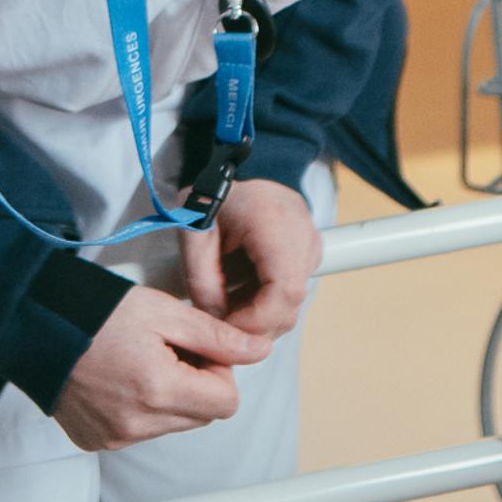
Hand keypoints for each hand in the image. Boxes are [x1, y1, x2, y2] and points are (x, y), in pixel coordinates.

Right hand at [54, 287, 269, 450]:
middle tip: (167, 349)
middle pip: (202, 416)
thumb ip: (216, 337)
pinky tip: (119, 378)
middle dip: (196, 384)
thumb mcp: (164, 312)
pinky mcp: (97, 441)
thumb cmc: (96, 312)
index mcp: (158, 389)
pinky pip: (140, 431)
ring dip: (169, 397)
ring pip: (173, 424)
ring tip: (139, 361)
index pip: (226, 402)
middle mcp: (137, 423)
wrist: (35, 324)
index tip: (195, 347)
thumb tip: (260, 351)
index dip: (219, 371)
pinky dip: (140, 408)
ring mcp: (114, 436)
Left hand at [181, 178, 320, 339]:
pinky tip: (242, 292)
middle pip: (292, 302)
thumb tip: (218, 320)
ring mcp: (309, 241)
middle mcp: (301, 231)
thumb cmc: (210, 200)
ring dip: (260, 316)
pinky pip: (293, 292)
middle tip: (221, 320)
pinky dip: (267, 303)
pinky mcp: (308, 251)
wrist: (228, 177)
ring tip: (228, 302)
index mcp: (273, 220)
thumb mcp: (192, 235)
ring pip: (294, 303)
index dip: (257, 319)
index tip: (226, 324)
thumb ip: (200, 280)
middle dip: (255, 323)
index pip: (285, 289)